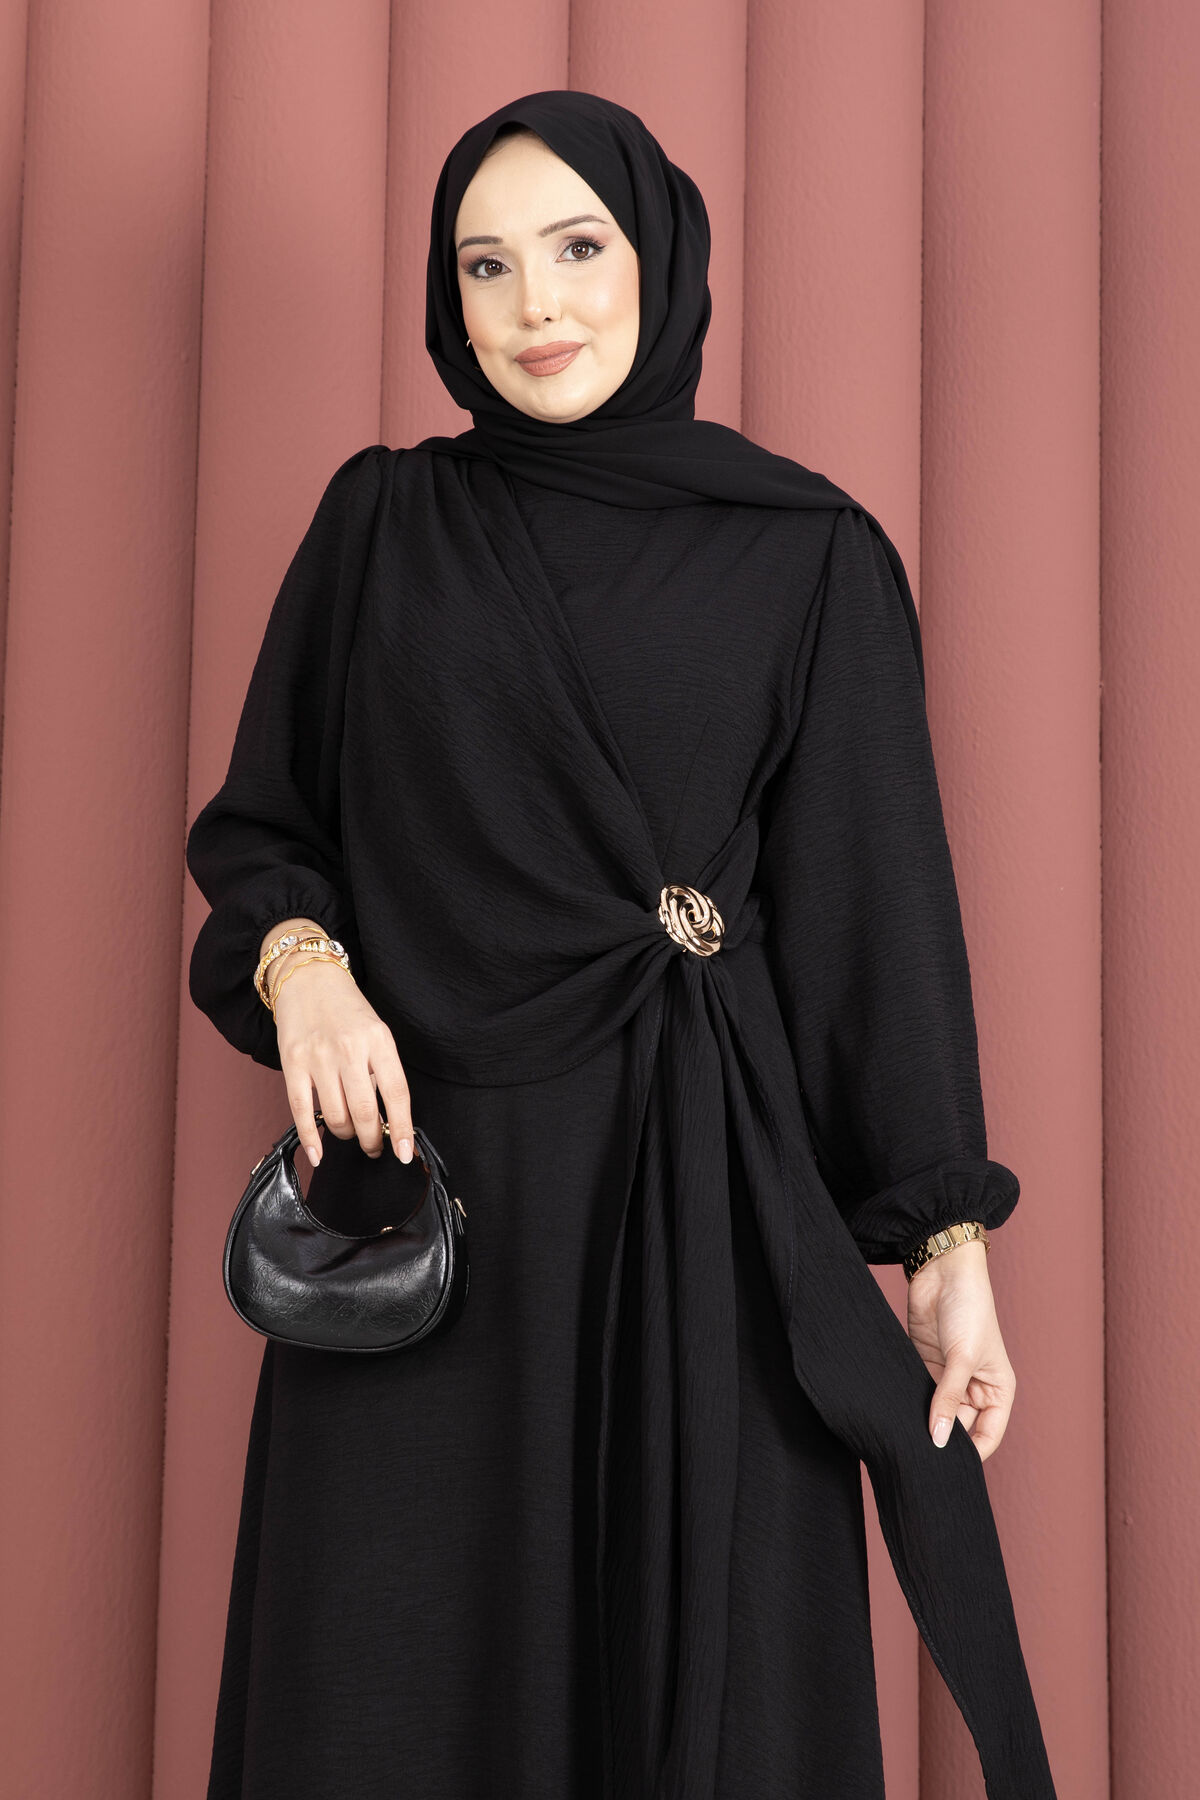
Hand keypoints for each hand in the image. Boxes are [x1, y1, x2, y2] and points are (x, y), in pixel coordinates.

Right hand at [270, 957, 413, 1171]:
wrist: (308, 979)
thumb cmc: (347, 1009)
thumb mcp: (376, 1031)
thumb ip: (382, 1069)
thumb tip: (388, 1117)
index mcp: (378, 1040)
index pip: (396, 1094)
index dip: (401, 1128)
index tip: (405, 1152)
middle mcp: (349, 1049)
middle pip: (364, 1112)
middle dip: (372, 1138)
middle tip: (374, 1146)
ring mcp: (319, 1058)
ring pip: (335, 1116)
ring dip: (345, 1135)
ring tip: (350, 1133)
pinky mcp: (292, 1064)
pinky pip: (301, 1111)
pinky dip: (311, 1138)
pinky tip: (319, 1154)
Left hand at [904, 1238, 1014, 1460]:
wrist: (943, 1269)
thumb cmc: (969, 1308)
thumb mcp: (962, 1357)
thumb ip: (948, 1399)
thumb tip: (938, 1440)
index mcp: (997, 1390)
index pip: (987, 1436)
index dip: (970, 1454)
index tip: (946, 1470)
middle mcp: (973, 1388)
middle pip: (958, 1428)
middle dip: (941, 1440)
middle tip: (918, 1460)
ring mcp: (948, 1378)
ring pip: (935, 1413)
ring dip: (922, 1423)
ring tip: (902, 1440)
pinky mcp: (925, 1365)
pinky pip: (918, 1395)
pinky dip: (909, 1405)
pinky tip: (894, 1415)